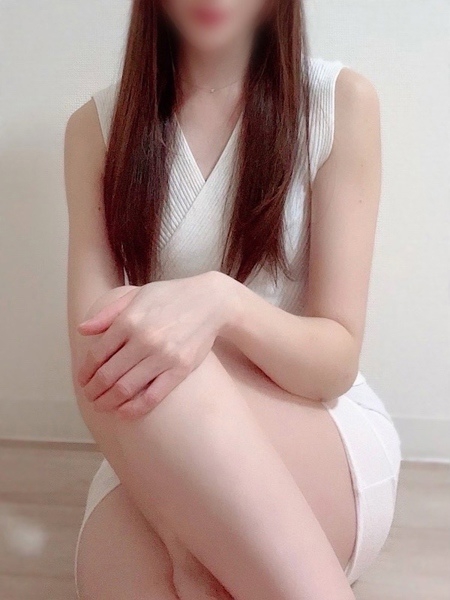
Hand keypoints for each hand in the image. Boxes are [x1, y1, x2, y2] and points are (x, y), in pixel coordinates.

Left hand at [77, 272, 236, 418]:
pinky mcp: (180, 369)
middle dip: (93, 390)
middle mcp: (144, 340)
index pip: (97, 354)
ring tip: (102, 406)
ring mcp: (163, 356)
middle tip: (89, 397)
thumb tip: (82, 330)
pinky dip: (134, 409)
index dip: (85, 372)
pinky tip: (123, 413)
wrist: (211, 302)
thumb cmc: (171, 296)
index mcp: (129, 320)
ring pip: (125, 389)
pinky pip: (152, 396)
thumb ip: (108, 313)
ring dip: (108, 402)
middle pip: (108, 375)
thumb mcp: (136, 295)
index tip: (82, 380)